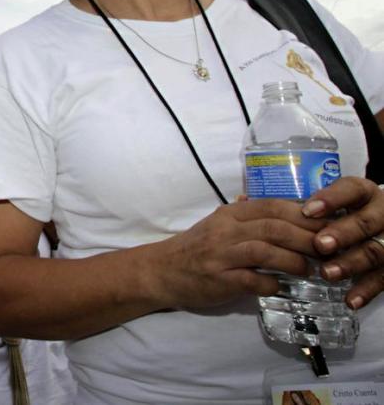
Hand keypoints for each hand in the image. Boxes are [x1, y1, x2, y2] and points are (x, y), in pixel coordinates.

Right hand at [153, 198, 324, 308]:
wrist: (160, 271)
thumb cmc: (194, 249)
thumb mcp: (216, 224)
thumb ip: (241, 214)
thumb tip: (262, 201)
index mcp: (228, 215)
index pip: (271, 206)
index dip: (302, 213)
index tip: (325, 224)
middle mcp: (225, 230)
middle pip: (273, 227)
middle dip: (306, 238)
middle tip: (326, 249)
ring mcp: (221, 255)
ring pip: (265, 251)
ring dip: (293, 261)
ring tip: (309, 270)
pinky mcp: (220, 279)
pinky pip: (252, 280)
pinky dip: (272, 283)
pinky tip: (279, 286)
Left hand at [303, 177, 383, 307]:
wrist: (381, 227)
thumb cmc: (343, 213)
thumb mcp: (331, 201)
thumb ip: (301, 202)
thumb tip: (244, 200)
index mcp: (363, 193)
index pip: (350, 189)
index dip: (331, 199)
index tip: (307, 210)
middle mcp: (381, 213)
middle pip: (365, 222)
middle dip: (342, 233)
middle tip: (318, 244)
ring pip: (374, 251)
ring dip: (350, 263)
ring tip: (327, 273)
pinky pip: (383, 278)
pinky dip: (366, 291)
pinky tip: (349, 300)